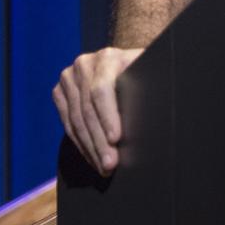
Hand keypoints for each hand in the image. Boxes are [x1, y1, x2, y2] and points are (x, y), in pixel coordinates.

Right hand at [53, 47, 143, 175]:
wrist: (126, 63)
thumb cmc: (147, 72)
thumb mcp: (151, 73)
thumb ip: (153, 86)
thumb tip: (163, 110)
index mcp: (108, 57)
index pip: (101, 90)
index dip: (108, 116)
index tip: (117, 139)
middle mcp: (85, 64)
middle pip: (87, 109)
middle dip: (99, 141)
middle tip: (110, 165)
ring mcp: (69, 77)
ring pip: (76, 120)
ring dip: (90, 147)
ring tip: (103, 167)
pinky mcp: (61, 92)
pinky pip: (67, 122)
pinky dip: (80, 143)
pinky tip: (92, 157)